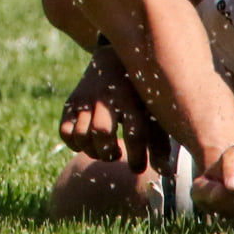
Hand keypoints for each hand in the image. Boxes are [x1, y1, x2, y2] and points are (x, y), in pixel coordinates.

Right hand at [59, 45, 163, 174]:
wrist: (114, 59)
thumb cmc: (140, 95)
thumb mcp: (153, 114)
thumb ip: (160, 145)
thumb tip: (168, 173)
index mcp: (133, 98)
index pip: (134, 134)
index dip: (136, 159)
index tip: (137, 167)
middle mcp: (107, 97)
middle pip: (101, 132)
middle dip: (108, 152)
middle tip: (116, 154)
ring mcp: (87, 98)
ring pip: (81, 134)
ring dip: (92, 151)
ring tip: (105, 148)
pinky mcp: (72, 103)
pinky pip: (65, 132)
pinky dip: (75, 144)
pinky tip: (89, 142)